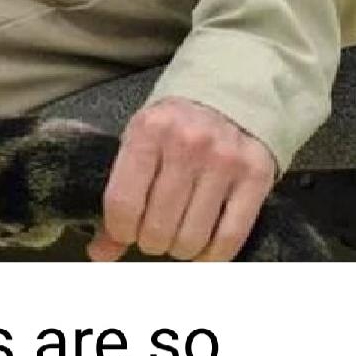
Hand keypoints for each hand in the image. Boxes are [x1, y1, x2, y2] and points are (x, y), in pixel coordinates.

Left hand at [87, 97, 275, 262]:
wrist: (226, 98)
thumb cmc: (173, 127)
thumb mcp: (138, 144)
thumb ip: (119, 196)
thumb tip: (99, 254)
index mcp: (148, 130)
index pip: (122, 203)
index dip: (120, 231)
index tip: (125, 231)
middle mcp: (187, 143)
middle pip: (157, 227)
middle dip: (150, 242)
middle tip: (154, 233)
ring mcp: (224, 160)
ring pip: (192, 239)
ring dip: (180, 250)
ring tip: (178, 237)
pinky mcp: (256, 176)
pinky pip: (229, 238)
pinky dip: (212, 256)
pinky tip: (203, 251)